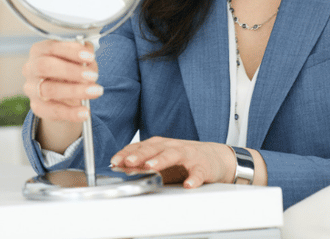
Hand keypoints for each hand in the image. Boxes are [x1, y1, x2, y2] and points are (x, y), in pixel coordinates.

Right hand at [22, 39, 100, 122]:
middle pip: (45, 66)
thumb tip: (89, 59)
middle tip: (93, 76)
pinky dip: (70, 113)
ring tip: (95, 91)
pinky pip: (52, 111)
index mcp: (40, 50)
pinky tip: (85, 113)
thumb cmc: (71, 70)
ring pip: (48, 90)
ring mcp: (31, 88)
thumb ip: (84, 57)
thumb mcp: (79, 60)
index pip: (52, 47)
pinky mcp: (36, 106)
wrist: (64, 94)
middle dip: (71, 71)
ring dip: (75, 91)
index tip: (90, 57)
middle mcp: (31, 68)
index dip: (71, 51)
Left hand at [110, 137, 235, 188]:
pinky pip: (198, 172)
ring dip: (161, 160)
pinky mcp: (203, 166)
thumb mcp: (162, 161)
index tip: (114, 162)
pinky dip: (193, 178)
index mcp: (160, 145)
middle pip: (154, 148)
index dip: (127, 153)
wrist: (214, 158)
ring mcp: (188, 155)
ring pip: (173, 155)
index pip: (140, 147)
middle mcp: (172, 146)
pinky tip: (188, 184)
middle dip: (140, 154)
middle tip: (128, 162)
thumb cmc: (184, 159)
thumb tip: (121, 169)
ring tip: (151, 166)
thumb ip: (143, 164)